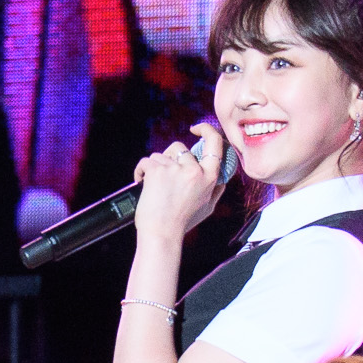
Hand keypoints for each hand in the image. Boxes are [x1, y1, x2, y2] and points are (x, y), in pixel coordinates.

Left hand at [128, 123, 225, 242]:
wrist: (162, 234)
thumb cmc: (183, 223)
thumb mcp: (208, 207)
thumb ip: (216, 189)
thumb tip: (221, 178)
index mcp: (209, 177)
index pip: (215, 143)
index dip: (206, 130)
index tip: (197, 129)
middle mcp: (194, 171)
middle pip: (180, 148)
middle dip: (169, 159)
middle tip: (164, 177)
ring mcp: (175, 169)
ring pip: (161, 155)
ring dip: (155, 167)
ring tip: (154, 187)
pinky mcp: (157, 171)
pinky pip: (146, 162)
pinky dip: (141, 171)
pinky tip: (141, 183)